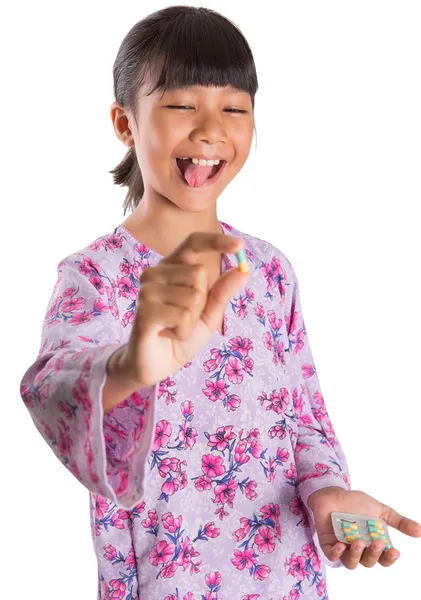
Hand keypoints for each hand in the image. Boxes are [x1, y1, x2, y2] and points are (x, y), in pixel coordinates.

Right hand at [120, 231, 248, 386]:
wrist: (157, 364)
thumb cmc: (180, 334)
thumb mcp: (209, 313)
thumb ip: (223, 291)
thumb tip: (244, 270)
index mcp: (171, 267)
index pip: (193, 243)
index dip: (216, 241)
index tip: (239, 244)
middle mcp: (155, 273)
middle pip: (199, 273)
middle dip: (202, 303)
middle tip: (184, 318)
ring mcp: (147, 291)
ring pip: (193, 298)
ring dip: (191, 321)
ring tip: (174, 327)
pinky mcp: (144, 310)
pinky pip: (182, 317)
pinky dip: (182, 332)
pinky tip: (167, 334)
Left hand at [308, 486, 420, 568]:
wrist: (334, 492)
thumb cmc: (357, 503)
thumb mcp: (381, 511)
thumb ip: (398, 522)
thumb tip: (419, 531)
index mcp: (372, 544)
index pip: (383, 559)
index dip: (388, 558)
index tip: (394, 550)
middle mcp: (359, 549)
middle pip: (368, 562)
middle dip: (374, 554)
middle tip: (377, 542)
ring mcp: (343, 547)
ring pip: (351, 562)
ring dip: (356, 555)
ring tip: (360, 542)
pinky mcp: (328, 543)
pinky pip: (331, 555)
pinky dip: (336, 553)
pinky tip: (341, 545)